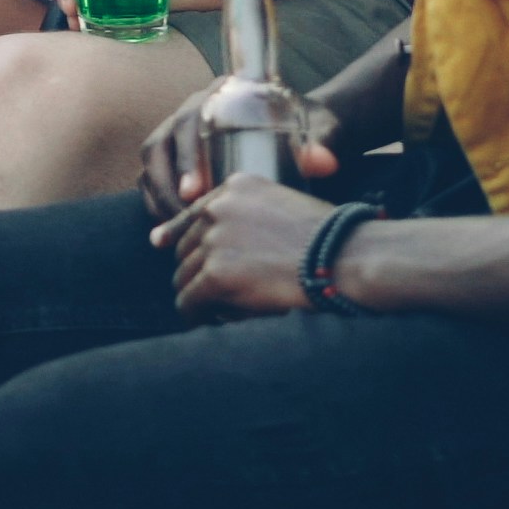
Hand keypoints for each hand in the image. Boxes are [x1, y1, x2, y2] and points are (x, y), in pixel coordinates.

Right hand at [137, 81, 345, 220]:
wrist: (304, 130)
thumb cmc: (308, 127)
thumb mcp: (319, 129)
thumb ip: (321, 143)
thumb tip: (323, 162)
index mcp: (220, 97)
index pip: (190, 122)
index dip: (186, 156)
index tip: (194, 191)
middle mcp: (192, 112)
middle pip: (161, 144)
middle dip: (166, 183)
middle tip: (183, 216)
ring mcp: (179, 135)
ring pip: (152, 164)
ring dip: (158, 196)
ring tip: (175, 229)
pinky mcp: (175, 158)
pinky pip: (152, 180)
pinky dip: (156, 203)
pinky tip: (172, 229)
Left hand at [155, 173, 339, 317]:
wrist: (347, 259)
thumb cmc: (329, 240)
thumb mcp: (283, 205)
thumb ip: (247, 214)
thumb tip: (207, 236)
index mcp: (235, 188)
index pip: (193, 213)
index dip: (175, 232)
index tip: (161, 244)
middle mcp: (217, 208)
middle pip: (186, 246)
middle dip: (196, 268)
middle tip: (208, 290)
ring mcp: (214, 241)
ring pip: (184, 274)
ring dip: (196, 293)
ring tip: (211, 309)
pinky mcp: (215, 274)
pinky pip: (188, 299)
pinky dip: (193, 313)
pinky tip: (203, 320)